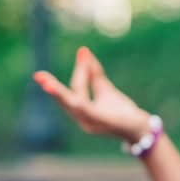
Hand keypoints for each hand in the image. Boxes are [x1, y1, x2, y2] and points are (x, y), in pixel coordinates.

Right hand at [34, 47, 151, 141]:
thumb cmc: (121, 110)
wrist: (140, 128)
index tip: (84, 52)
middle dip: (53, 88)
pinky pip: (86, 110)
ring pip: (73, 104)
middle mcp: (82, 119)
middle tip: (39, 76)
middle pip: (66, 100)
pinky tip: (76, 99)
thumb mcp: (105, 89)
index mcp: (81, 111)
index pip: (76, 89)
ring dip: (59, 94)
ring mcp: (89, 123)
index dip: (80, 70)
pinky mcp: (100, 123)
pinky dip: (79, 102)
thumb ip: (94, 73)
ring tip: (47, 85)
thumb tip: (83, 52)